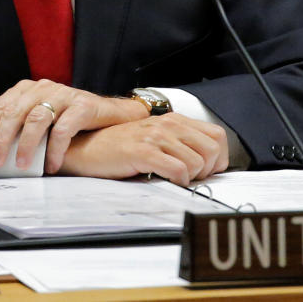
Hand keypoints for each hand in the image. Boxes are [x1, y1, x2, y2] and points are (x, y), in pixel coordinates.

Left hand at [0, 80, 147, 172]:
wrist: (111, 115)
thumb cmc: (70, 115)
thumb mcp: (38, 110)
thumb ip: (12, 109)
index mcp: (28, 89)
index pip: (2, 105)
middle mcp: (44, 88)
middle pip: (16, 112)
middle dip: (3, 138)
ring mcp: (63, 95)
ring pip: (37, 119)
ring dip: (27, 145)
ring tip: (22, 165)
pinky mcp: (82, 105)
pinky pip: (63, 130)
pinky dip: (54, 150)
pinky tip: (50, 165)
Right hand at [58, 113, 229, 185]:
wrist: (84, 148)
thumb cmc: (118, 148)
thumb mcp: (153, 139)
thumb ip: (178, 144)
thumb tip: (208, 165)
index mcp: (172, 119)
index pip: (217, 136)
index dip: (217, 158)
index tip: (203, 170)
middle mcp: (166, 123)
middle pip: (212, 150)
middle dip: (207, 171)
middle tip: (188, 177)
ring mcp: (154, 136)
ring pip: (197, 164)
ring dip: (189, 178)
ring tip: (171, 178)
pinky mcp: (143, 151)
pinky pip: (178, 171)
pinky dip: (177, 182)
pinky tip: (163, 180)